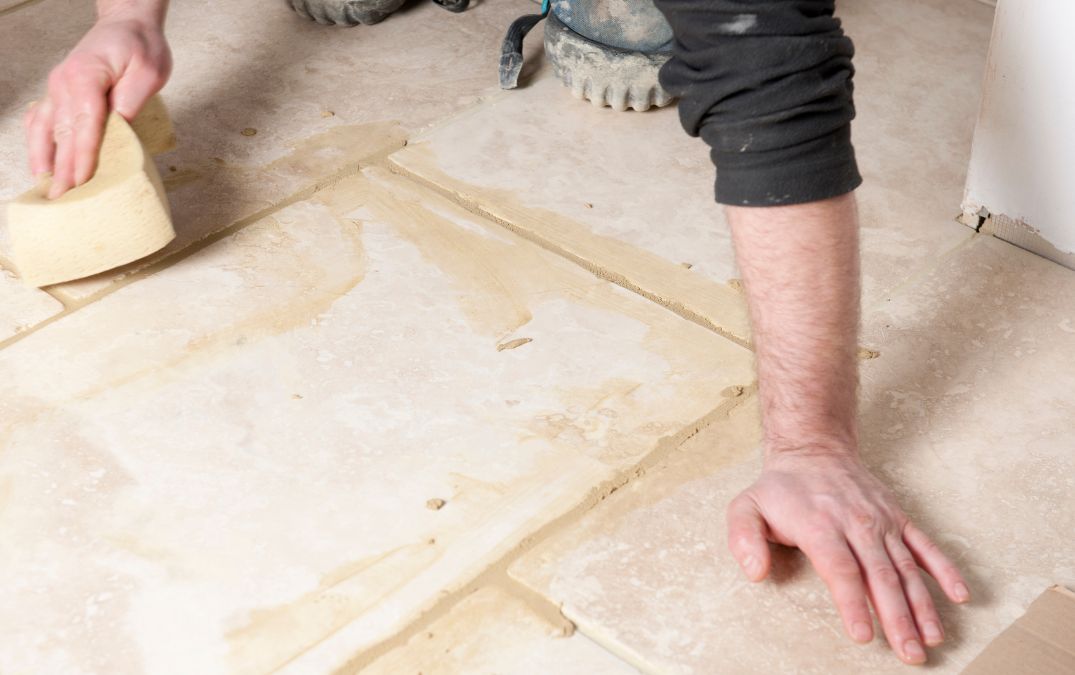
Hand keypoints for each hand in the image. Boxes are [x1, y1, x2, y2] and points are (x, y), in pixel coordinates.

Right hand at [24, 9, 170, 198]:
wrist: (126, 24)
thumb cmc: (140, 46)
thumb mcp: (149, 71)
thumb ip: (133, 100)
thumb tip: (120, 129)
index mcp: (86, 77)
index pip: (84, 125)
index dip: (82, 156)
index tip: (80, 181)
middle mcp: (64, 83)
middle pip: (62, 133)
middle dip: (61, 169)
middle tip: (61, 199)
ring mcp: (57, 88)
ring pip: (45, 129)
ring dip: (44, 160)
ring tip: (46, 190)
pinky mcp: (58, 93)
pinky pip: (41, 120)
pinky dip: (38, 143)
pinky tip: (40, 165)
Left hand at [726, 449, 969, 664]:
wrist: (813, 449)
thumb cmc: (779, 488)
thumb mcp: (746, 507)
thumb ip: (743, 538)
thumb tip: (754, 572)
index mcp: (819, 526)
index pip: (840, 570)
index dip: (853, 603)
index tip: (863, 635)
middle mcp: (856, 524)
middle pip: (880, 576)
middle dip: (896, 618)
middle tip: (908, 655)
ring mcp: (880, 521)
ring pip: (906, 567)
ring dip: (922, 605)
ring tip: (932, 638)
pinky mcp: (897, 518)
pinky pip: (925, 545)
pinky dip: (944, 569)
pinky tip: (960, 595)